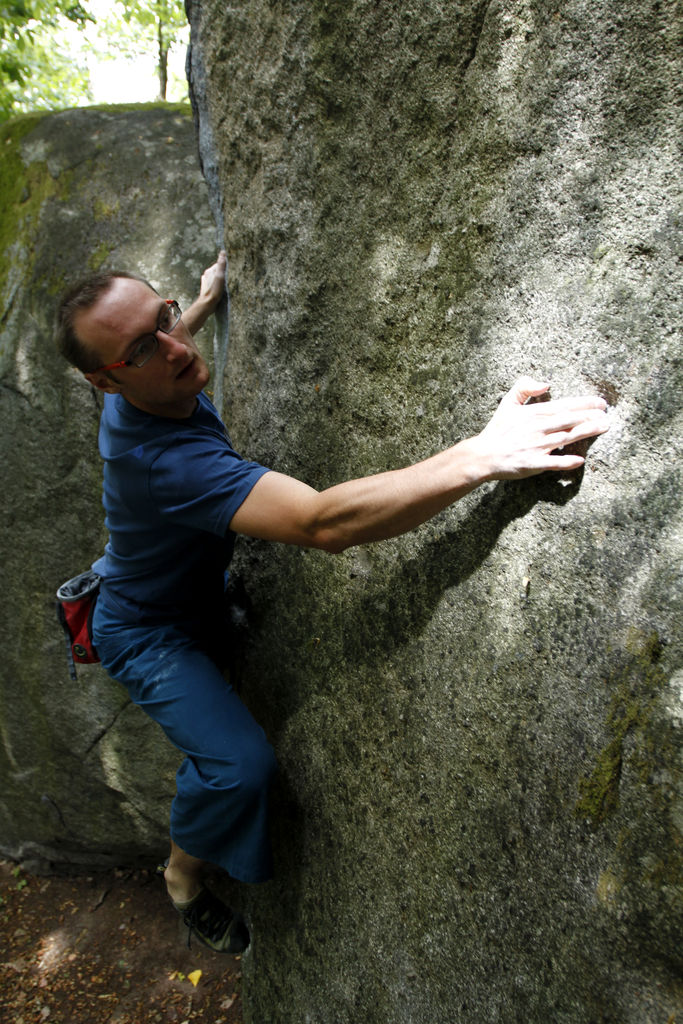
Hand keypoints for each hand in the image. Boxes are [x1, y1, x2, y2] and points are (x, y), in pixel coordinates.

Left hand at [198, 250, 226, 309]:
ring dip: (220, 280)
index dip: (224, 267)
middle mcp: (206, 276)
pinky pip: (213, 285)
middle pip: (217, 272)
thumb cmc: (214, 290)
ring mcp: (206, 283)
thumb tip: (223, 252)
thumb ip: (221, 264)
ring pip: (215, 279)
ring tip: (224, 285)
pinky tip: (220, 291)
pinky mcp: (207, 290)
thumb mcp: (220, 276)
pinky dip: (217, 286)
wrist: (207, 304)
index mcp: (209, 271)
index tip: (229, 271)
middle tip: (227, 279)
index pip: (219, 265)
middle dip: (222, 274)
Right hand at [472, 377, 608, 478]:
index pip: (564, 406)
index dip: (584, 403)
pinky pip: (552, 462)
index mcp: (534, 413)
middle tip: (608, 415)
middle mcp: (537, 428)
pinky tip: (580, 460)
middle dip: (591, 416)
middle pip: (569, 420)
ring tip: (603, 428)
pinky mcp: (533, 463)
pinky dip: (566, 462)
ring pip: (566, 438)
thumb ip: (525, 387)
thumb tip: (546, 384)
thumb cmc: (498, 430)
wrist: (483, 455)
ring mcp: (536, 446)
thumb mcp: (507, 403)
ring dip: (586, 432)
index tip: (600, 403)